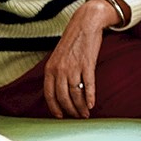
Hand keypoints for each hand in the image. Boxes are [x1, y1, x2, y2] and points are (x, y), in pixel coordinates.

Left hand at [41, 0, 113, 118]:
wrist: (85, 24)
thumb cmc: (73, 40)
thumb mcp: (58, 56)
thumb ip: (57, 72)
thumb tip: (60, 89)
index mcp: (50, 68)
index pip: (49, 94)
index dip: (54, 107)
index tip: (60, 116)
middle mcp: (60, 70)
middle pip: (63, 97)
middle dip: (70, 110)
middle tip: (77, 117)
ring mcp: (73, 67)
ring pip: (75, 93)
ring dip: (81, 107)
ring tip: (85, 114)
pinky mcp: (87, 64)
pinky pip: (88, 85)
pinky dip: (90, 97)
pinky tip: (91, 104)